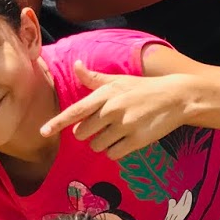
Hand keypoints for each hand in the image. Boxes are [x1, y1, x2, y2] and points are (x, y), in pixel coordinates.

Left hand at [40, 63, 189, 156]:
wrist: (176, 97)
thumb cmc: (143, 89)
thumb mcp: (119, 80)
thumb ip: (94, 78)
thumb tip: (75, 65)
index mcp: (106, 94)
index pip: (76, 111)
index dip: (57, 122)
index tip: (43, 132)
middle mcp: (112, 110)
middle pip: (83, 133)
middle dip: (90, 133)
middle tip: (106, 124)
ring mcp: (124, 126)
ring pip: (97, 146)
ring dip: (104, 142)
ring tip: (120, 130)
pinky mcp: (135, 140)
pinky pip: (113, 154)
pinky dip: (117, 150)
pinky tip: (128, 139)